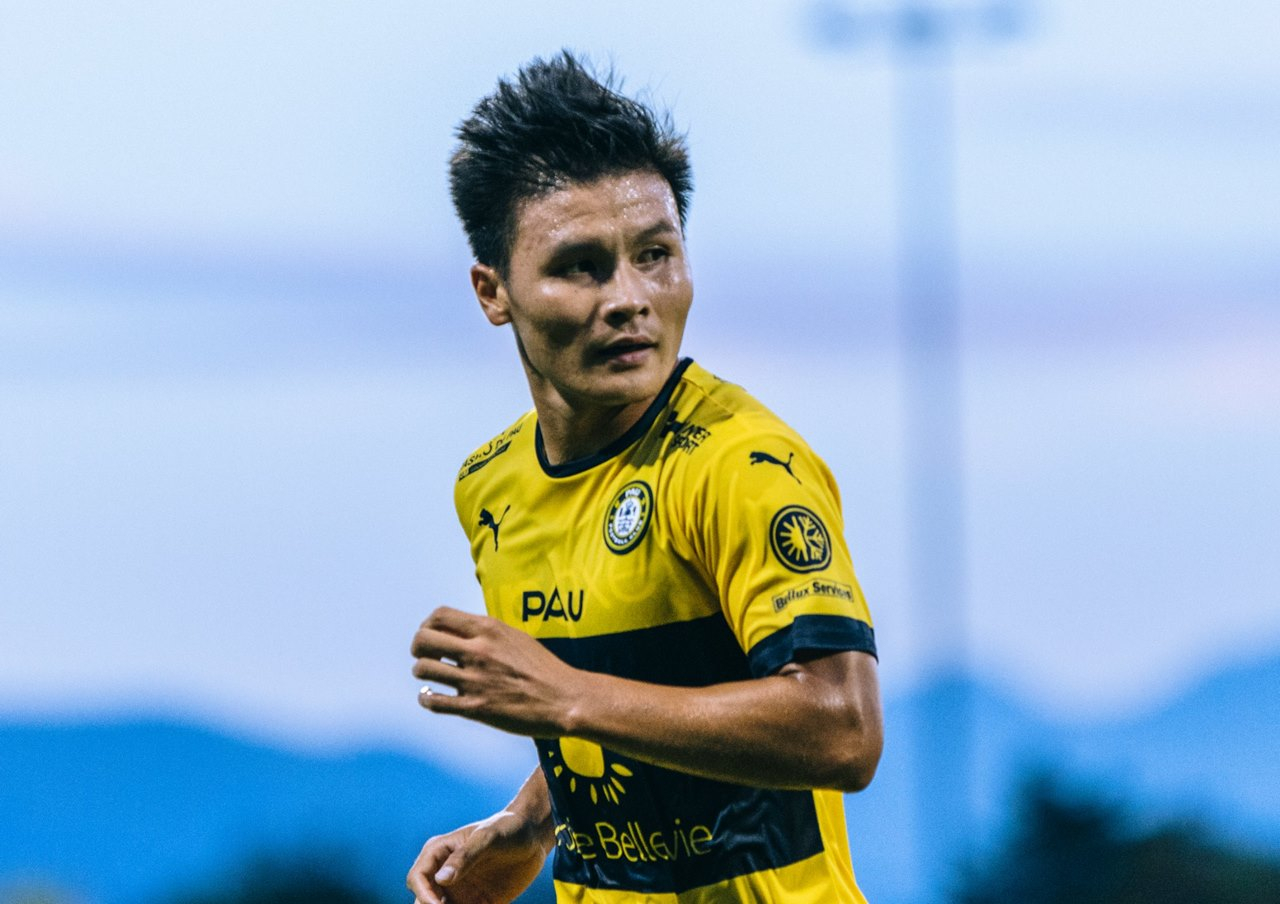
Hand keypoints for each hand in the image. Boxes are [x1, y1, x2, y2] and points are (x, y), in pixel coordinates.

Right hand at [406, 809, 548, 903]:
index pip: (418, 878)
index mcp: (439, 852)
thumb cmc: (508, 827)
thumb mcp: (488, 837)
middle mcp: (445, 875)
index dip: (423, 894)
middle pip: (424, 900)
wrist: (534, 836)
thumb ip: (465, 856)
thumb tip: (440, 879)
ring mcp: (459, 891)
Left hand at [411, 606, 580, 736]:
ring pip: (424, 670)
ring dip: (423, 672)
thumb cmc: (543, 668)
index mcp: (489, 629)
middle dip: (418, 648)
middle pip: (423, 640)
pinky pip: (433, 701)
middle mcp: (478, 651)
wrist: (566, 699)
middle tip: (425, 656)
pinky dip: (426, 698)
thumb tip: (456, 632)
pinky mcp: (475, 708)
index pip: (439, 615)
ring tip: (432, 677)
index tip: (432, 635)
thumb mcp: (515, 637)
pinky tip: (432, 697)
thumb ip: (486, 633)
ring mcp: (475, 680)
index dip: (428, 624)